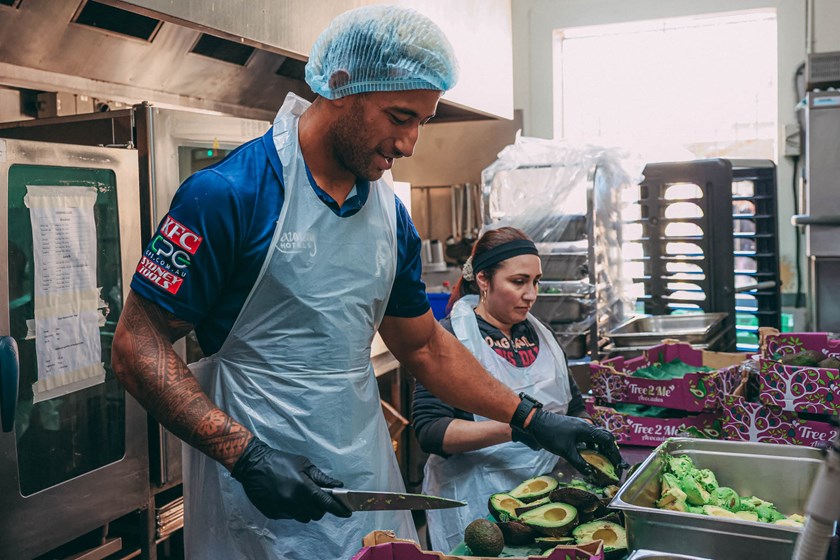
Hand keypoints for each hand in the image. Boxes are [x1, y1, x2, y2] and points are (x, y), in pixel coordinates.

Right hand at [231, 436, 351, 521]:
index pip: (326, 504)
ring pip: (303, 518)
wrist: (254, 465)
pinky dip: (293, 510)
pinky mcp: (273, 514)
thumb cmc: (281, 461)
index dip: (339, 509)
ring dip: (307, 510)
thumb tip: (338, 486)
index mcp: (304, 488)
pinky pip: (290, 517)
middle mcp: (294, 502)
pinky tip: (288, 498)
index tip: (347, 513)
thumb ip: (321, 477)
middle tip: (317, 497)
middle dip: (320, 508)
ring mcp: (283, 510)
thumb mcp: (303, 464)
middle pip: (316, 514)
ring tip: (301, 497)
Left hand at [513, 409, 625, 477]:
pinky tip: (589, 456)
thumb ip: (579, 463)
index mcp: (587, 430)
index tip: (618, 465)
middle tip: (614, 464)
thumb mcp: (565, 451)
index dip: (614, 453)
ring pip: (597, 438)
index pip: (607, 441)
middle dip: (611, 452)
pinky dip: (592, 447)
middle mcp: (586, 427)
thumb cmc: (550, 434)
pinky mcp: (574, 429)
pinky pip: (588, 438)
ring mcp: (580, 427)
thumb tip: (590, 473)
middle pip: (605, 438)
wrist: (536, 422)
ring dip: (601, 449)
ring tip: (604, 462)